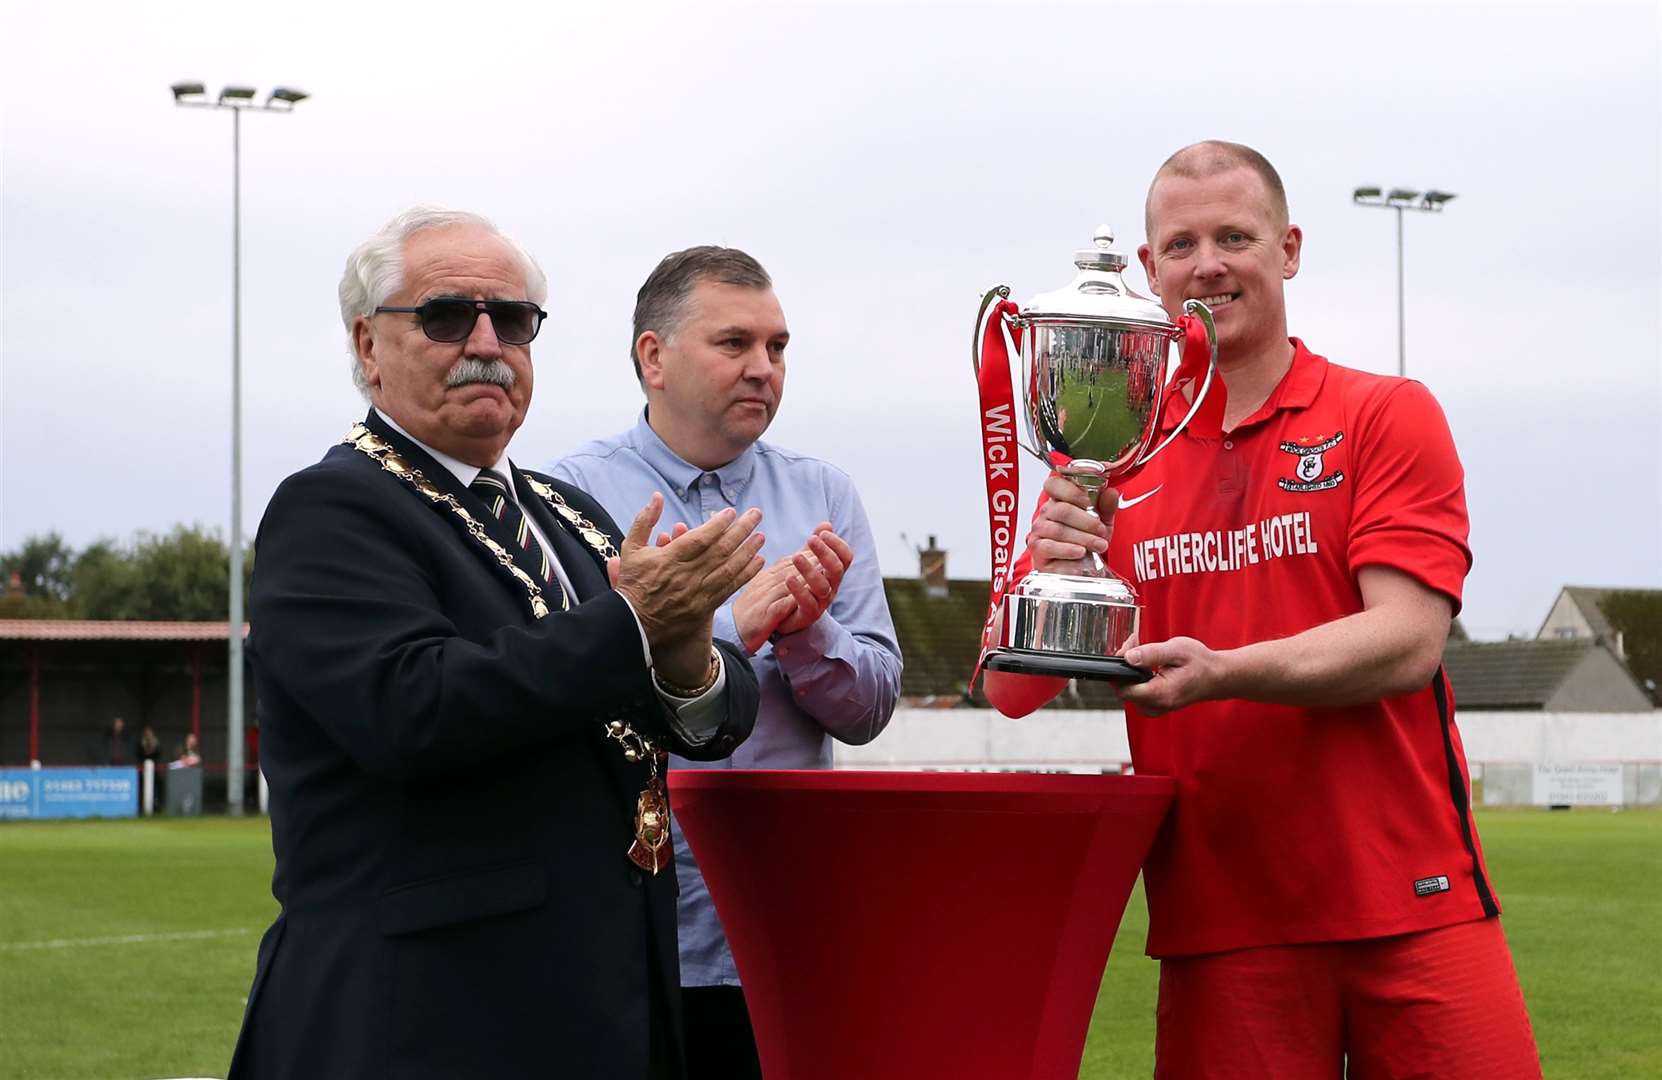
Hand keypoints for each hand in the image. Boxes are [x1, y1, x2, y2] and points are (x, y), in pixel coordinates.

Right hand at [609, 494, 765, 670]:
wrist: (633, 623)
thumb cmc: (633, 583)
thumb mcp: (631, 548)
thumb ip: (645, 520)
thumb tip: (657, 496)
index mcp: (669, 559)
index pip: (698, 539)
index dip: (717, 525)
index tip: (731, 512)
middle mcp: (686, 575)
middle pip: (720, 550)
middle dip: (741, 530)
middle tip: (757, 515)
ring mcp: (697, 593)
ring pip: (728, 569)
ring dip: (748, 551)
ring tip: (761, 537)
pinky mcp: (704, 607)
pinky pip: (729, 588)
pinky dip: (745, 575)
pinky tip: (758, 562)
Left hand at [731, 525, 853, 651]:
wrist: (782, 615)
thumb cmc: (798, 586)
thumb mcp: (807, 562)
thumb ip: (815, 545)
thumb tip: (827, 523)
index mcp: (832, 573)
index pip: (846, 557)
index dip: (838, 544)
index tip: (823, 533)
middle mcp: (831, 587)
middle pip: (837, 569)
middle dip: (825, 553)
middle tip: (811, 540)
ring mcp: (821, 603)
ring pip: (823, 586)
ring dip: (810, 570)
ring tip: (796, 557)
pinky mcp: (807, 615)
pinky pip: (807, 603)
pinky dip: (799, 590)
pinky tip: (789, 578)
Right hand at [1027, 472, 1118, 574]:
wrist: (1077, 566)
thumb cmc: (1085, 541)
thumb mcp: (1102, 523)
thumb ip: (1106, 507)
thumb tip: (1110, 493)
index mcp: (1059, 500)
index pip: (1055, 485)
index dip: (1072, 491)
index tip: (1089, 501)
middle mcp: (1046, 513)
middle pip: (1062, 510)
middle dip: (1087, 522)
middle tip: (1102, 531)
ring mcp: (1039, 531)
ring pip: (1058, 530)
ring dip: (1083, 538)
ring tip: (1099, 545)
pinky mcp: (1038, 549)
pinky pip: (1050, 547)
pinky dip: (1068, 550)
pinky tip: (1080, 553)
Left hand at [1119, 636, 1226, 715]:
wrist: (1217, 676)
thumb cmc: (1201, 663)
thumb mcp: (1177, 650)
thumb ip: (1151, 654)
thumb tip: (1128, 657)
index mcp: (1160, 694)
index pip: (1124, 689)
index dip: (1119, 669)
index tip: (1126, 650)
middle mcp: (1157, 706)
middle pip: (1124, 690)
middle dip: (1124, 667)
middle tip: (1134, 645)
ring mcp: (1156, 708)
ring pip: (1128, 692)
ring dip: (1129, 672)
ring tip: (1140, 652)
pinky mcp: (1156, 706)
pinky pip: (1137, 694)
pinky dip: (1136, 679)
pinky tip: (1144, 666)